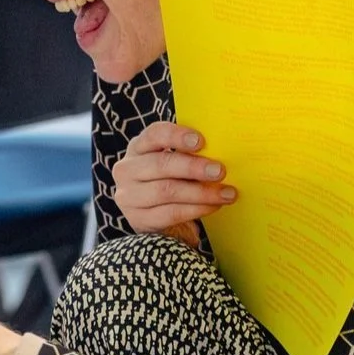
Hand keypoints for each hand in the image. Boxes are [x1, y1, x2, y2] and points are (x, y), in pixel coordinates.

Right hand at [115, 120, 232, 239]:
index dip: (177, 136)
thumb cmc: (168, 181)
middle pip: (161, 165)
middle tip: (220, 171)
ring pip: (167, 191)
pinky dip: (196, 209)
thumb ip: (189, 154)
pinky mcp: (137, 219)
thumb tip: (221, 151)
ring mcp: (129, 196)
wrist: (154, 216)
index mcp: (138, 148)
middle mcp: (127, 170)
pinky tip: (213, 206)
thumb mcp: (172, 163)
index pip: (153, 135)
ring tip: (226, 193)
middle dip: (194, 167)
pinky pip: (170, 213)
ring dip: (201, 192)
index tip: (201, 141)